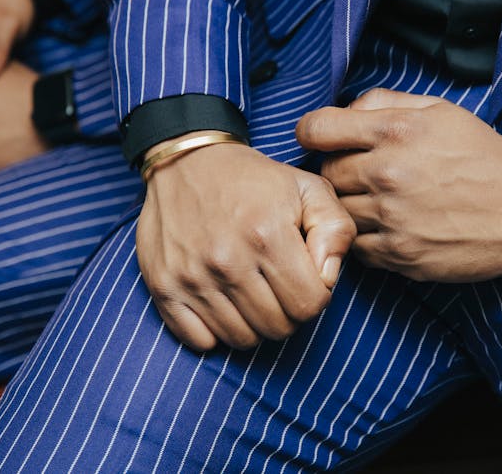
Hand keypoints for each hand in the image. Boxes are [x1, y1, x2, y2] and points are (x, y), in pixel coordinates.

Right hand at [136, 135, 355, 350]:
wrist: (187, 161)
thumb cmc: (255, 179)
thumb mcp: (309, 188)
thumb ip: (336, 230)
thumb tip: (327, 278)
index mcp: (268, 234)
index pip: (310, 305)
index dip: (316, 295)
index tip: (306, 276)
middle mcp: (227, 260)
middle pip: (278, 328)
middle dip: (288, 312)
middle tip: (280, 285)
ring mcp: (192, 277)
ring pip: (242, 340)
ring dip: (255, 323)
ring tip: (253, 290)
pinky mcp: (164, 287)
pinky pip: (201, 341)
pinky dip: (216, 331)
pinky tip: (224, 302)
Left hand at [296, 88, 501, 282]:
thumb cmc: (482, 154)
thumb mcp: (439, 110)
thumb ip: (386, 102)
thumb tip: (346, 111)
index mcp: (395, 131)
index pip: (317, 129)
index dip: (313, 133)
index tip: (320, 139)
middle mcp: (387, 172)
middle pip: (326, 172)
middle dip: (338, 170)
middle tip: (361, 173)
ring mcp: (391, 217)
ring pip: (337, 211)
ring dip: (350, 205)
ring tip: (376, 201)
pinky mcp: (400, 253)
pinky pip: (356, 246)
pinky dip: (365, 237)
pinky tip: (388, 226)